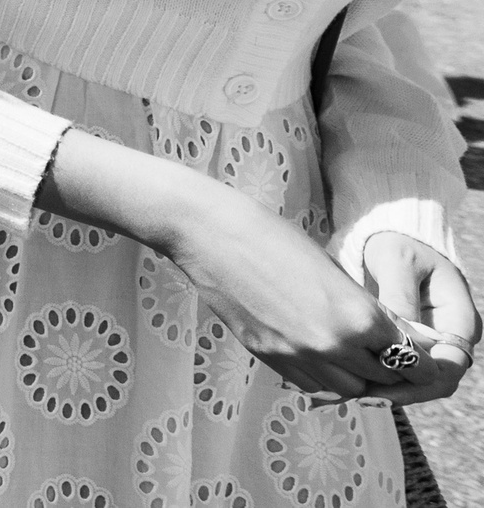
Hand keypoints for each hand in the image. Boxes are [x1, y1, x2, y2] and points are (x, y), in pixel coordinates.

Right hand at [163, 185, 426, 401]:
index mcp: (357, 316)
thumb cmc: (272, 237)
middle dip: (387, 368)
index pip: (406, 357)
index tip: (412, 351)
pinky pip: (310, 386)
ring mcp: (297, 355)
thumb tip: (393, 334)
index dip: (414, 357)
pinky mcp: (268, 357)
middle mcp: (332, 343)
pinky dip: (323, 379)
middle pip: (380, 379)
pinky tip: (320, 358)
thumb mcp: (332, 270)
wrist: (210, 234)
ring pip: (346, 390)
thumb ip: (364, 307)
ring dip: (355, 378)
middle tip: (384, 354)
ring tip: (351, 357)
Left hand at [359, 230, 478, 405]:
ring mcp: (432, 341)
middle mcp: (450, 335)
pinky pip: (402, 366)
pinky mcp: (411, 343)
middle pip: (436, 379)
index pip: (450, 363)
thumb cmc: (398, 244)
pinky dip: (382, 376)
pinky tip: (354, 380)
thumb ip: (399, 295)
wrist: (390, 238)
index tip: (390, 384)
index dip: (422, 379)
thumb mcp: (397, 261)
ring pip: (419, 378)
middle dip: (404, 391)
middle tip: (366, 396)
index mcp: (459, 317)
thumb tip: (398, 335)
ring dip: (391, 388)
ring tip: (355, 392)